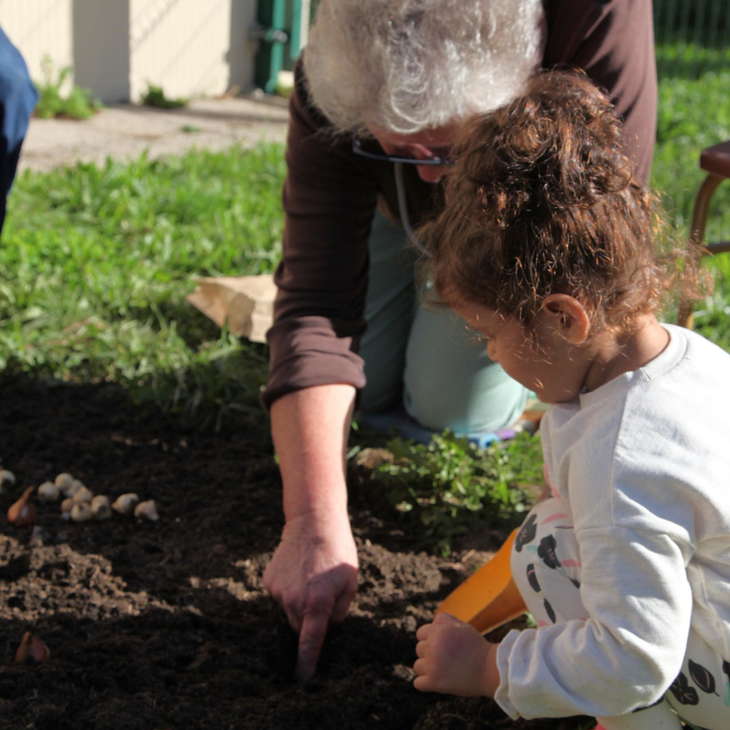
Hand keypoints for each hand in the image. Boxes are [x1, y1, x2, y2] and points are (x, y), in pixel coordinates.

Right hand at [263, 511, 357, 681]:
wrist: (313, 522)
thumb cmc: (337, 552)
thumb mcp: (350, 582)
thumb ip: (340, 611)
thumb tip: (326, 626)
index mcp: (317, 603)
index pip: (310, 642)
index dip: (307, 664)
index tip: (302, 682)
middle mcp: (294, 601)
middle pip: (299, 627)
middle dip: (309, 620)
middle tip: (321, 596)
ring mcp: (278, 591)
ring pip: (288, 611)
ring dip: (299, 603)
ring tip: (310, 577)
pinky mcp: (268, 581)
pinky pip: (279, 595)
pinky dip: (288, 589)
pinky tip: (298, 570)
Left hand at [413, 613, 499, 696]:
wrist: (492, 670)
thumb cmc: (477, 648)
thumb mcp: (462, 627)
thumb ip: (444, 622)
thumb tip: (430, 624)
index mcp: (439, 630)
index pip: (421, 633)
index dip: (430, 639)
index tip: (442, 647)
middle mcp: (433, 645)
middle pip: (419, 649)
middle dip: (430, 654)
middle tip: (447, 660)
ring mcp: (432, 664)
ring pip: (417, 666)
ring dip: (428, 669)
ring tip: (445, 670)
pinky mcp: (434, 681)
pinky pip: (418, 683)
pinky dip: (427, 684)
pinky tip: (438, 682)